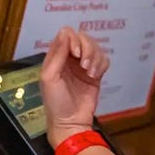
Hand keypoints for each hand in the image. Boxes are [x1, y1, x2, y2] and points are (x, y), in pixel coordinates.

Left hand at [40, 27, 109, 147]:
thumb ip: (57, 54)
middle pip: (84, 37)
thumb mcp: (50, 77)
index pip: (67, 34)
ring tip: (90, 73)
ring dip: (95, 58)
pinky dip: (102, 65)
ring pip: (96, 47)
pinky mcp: (96, 73)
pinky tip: (95, 76)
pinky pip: (104, 59)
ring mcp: (84, 65)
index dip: (74, 39)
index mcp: (57, 56)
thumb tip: (65, 32)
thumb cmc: (55, 102)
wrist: (71, 122)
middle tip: (84, 65)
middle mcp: (70, 58)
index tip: (75, 53)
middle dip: (87, 49)